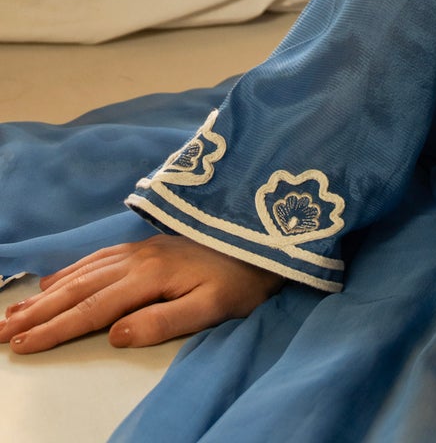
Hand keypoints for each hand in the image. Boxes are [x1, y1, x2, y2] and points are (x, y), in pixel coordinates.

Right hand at [0, 236, 281, 353]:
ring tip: (16, 311)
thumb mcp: (211, 308)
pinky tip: (57, 280)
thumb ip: (163, 322)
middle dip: (38, 313)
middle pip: (79, 290)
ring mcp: (141, 249)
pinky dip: (72, 270)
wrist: (264, 235)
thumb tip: (115, 335)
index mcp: (150, 278)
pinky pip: (99, 257)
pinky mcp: (147, 245)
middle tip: (1, 331)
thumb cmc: (242, 279)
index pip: (92, 310)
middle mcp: (138, 259)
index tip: (22, 345)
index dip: (55, 329)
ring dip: (48, 294)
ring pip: (83, 273)